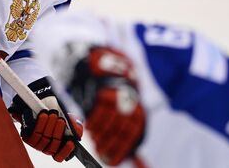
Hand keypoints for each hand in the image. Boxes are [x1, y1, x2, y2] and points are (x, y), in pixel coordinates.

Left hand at [9, 77, 82, 161]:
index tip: (71, 142)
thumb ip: (76, 127)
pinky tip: (44, 115)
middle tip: (61, 120)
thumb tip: (77, 133)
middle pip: (52, 146)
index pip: (59, 157)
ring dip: (49, 126)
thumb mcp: (69, 120)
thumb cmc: (57, 115)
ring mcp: (36, 143)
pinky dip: (39, 124)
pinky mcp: (27, 137)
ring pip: (43, 139)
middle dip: (58, 131)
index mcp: (56, 147)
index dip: (65, 151)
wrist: (41, 106)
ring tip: (52, 114)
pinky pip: (33, 134)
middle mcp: (46, 147)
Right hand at [70, 47, 144, 165]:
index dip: (119, 150)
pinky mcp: (102, 91)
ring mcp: (116, 96)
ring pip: (106, 121)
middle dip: (107, 143)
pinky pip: (96, 112)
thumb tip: (138, 163)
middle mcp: (129, 104)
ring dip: (98, 133)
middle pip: (117, 130)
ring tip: (94, 138)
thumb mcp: (129, 116)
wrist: (108, 69)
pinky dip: (92, 122)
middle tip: (98, 150)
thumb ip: (131, 139)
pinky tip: (90, 127)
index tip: (110, 160)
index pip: (130, 136)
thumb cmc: (118, 99)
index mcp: (138, 112)